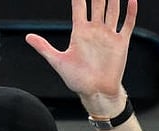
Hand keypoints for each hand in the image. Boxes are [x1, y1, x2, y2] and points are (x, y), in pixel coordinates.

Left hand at [25, 0, 136, 116]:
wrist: (95, 92)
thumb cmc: (77, 79)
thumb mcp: (58, 62)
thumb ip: (44, 48)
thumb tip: (27, 37)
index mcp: (79, 32)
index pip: (79, 7)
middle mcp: (95, 30)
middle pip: (97, 4)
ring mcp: (108, 35)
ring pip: (112, 10)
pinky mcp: (120, 43)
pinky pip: (127, 24)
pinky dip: (130, 12)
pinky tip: (131, 0)